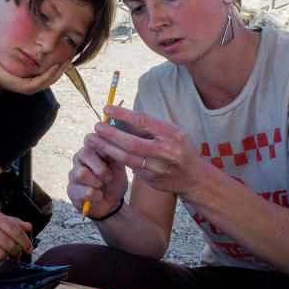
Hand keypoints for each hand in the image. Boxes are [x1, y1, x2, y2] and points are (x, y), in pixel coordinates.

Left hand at [0, 57, 67, 95]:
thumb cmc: (2, 65)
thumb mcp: (18, 60)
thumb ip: (28, 58)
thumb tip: (35, 47)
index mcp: (32, 81)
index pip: (50, 75)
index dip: (60, 67)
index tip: (67, 56)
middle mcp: (33, 87)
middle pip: (53, 78)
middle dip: (63, 68)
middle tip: (71, 58)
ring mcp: (30, 88)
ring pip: (50, 80)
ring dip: (59, 71)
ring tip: (67, 61)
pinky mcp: (26, 88)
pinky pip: (41, 81)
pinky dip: (49, 73)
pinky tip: (55, 65)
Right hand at [67, 143, 127, 217]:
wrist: (112, 203)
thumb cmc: (114, 182)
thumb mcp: (119, 166)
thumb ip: (116, 152)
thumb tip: (115, 140)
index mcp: (90, 150)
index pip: (90, 139)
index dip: (102, 149)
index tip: (111, 160)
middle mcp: (78, 160)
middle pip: (84, 153)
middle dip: (101, 168)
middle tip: (108, 177)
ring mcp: (73, 175)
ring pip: (81, 173)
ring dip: (97, 182)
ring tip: (102, 186)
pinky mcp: (71, 190)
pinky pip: (84, 191)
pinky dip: (97, 195)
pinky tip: (99, 195)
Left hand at [91, 105, 207, 197]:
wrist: (194, 178)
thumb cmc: (178, 149)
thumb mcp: (170, 133)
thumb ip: (147, 127)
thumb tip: (119, 117)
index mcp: (172, 134)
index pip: (143, 121)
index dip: (122, 114)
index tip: (107, 108)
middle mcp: (166, 151)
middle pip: (132, 142)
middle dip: (111, 134)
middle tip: (97, 126)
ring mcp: (159, 168)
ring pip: (127, 158)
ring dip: (108, 148)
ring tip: (95, 139)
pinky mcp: (152, 180)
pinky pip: (130, 167)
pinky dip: (117, 158)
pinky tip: (106, 151)